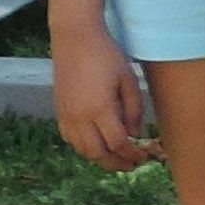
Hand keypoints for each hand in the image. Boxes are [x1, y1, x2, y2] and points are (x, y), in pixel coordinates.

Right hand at [52, 28, 156, 170]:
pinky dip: (85, 148)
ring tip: (118, 159)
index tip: (145, 156)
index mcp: (100, 109)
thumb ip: (134, 110)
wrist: (75, 39)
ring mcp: (66, 115)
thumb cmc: (107, 56)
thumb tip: (135, 135)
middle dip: (117, 163)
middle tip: (133, 165)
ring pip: (82, 150)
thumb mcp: (129, 81)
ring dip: (101, 158)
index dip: (133, 154)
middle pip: (98, 153)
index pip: (118, 143)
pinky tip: (98, 146)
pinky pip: (70, 139)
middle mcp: (79, 117)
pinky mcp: (59, 111)